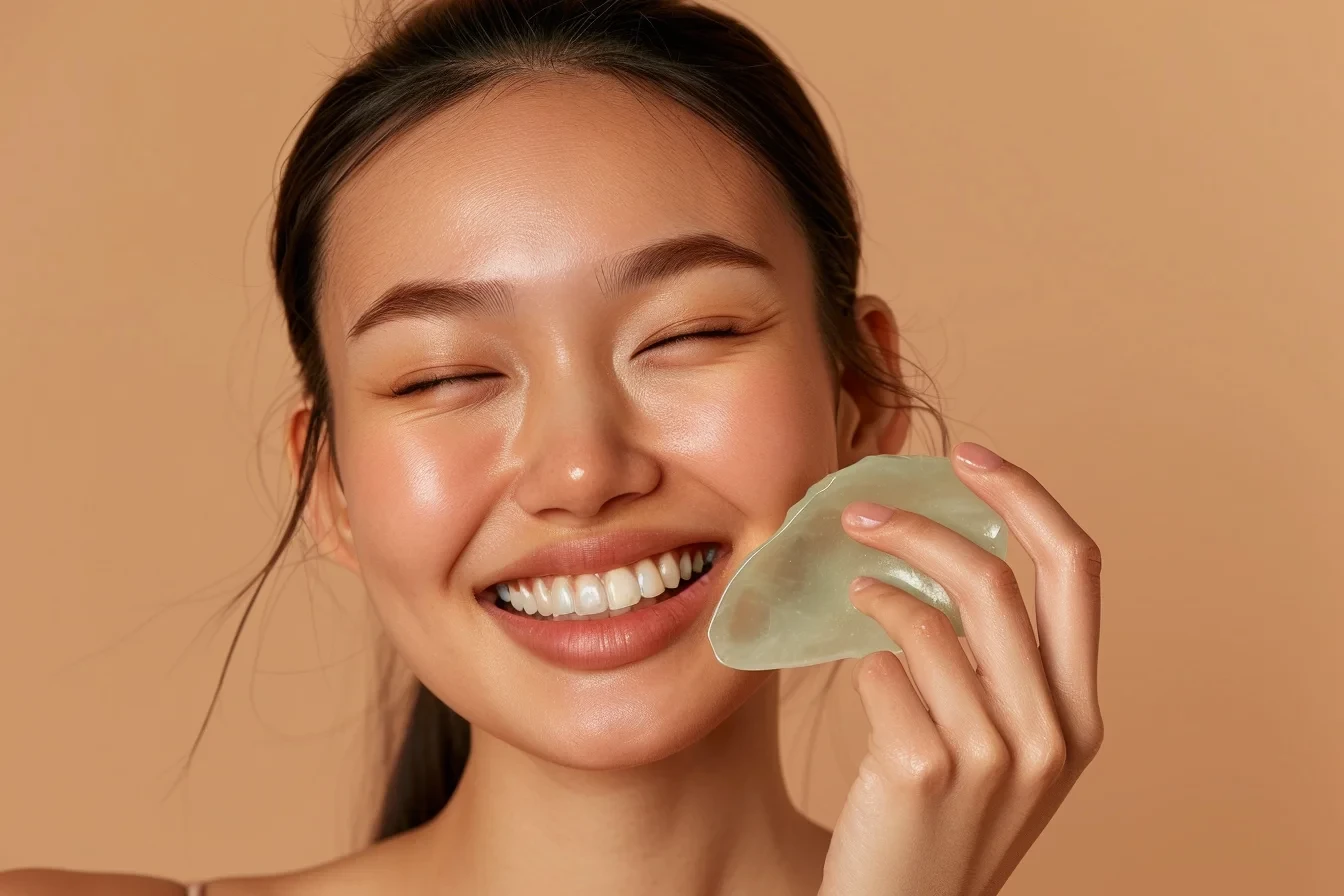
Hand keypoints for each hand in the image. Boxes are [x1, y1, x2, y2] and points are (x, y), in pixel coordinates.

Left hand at [816, 443, 1103, 895]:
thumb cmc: (941, 816)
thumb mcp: (1000, 740)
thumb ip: (994, 658)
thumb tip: (940, 544)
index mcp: (1081, 712)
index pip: (1077, 568)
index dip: (1025, 496)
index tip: (968, 454)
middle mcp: (1054, 733)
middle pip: (994, 579)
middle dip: (918, 525)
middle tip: (858, 510)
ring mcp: (994, 756)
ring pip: (927, 620)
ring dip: (874, 593)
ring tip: (851, 596)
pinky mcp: (926, 771)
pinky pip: (880, 669)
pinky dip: (859, 656)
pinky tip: (856, 674)